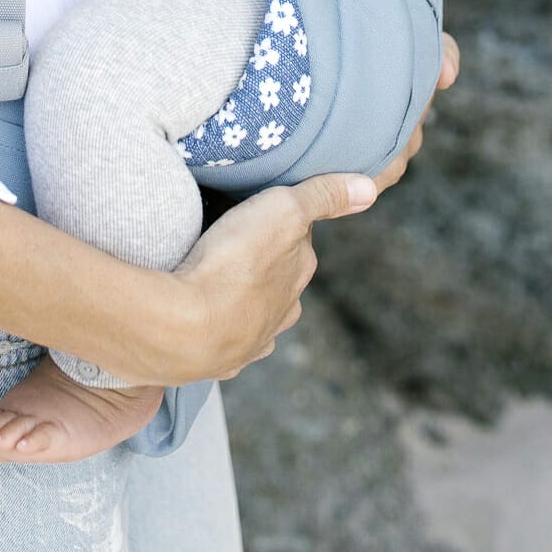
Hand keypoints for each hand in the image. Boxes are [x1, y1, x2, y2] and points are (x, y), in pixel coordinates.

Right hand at [163, 31, 461, 381]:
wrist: (182, 328)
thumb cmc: (234, 264)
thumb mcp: (282, 211)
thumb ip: (323, 197)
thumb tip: (369, 188)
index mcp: (296, 282)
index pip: (298, 248)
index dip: (280, 227)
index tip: (258, 213)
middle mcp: (278, 318)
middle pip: (277, 287)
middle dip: (262, 269)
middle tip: (232, 244)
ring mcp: (246, 345)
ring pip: (251, 320)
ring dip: (239, 304)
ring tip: (214, 282)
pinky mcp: (212, 362)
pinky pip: (220, 347)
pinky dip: (214, 333)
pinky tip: (202, 322)